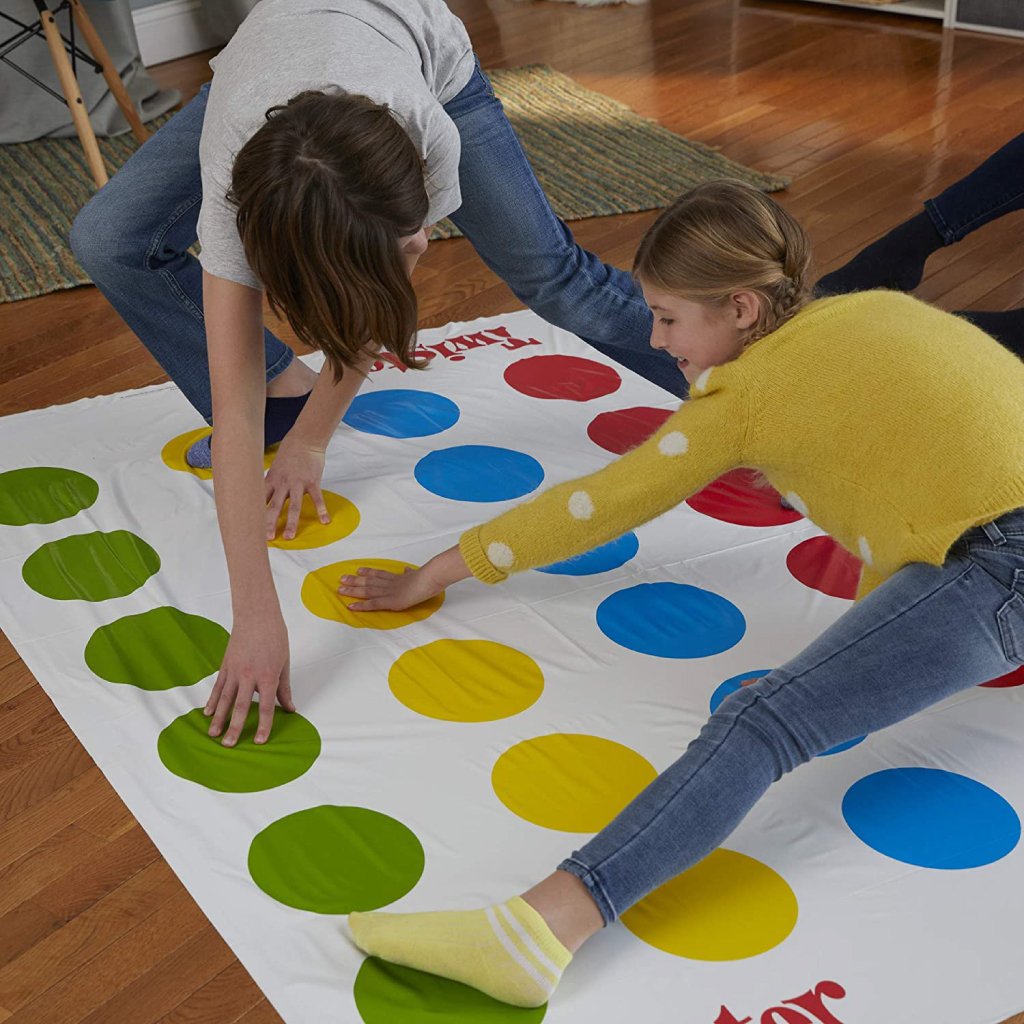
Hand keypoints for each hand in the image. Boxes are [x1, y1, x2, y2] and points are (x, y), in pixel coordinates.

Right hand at [205, 610, 293, 745]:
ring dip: (218, 718)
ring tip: (213, 735)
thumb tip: (290, 708)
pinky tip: (207, 713)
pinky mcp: (225, 665)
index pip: (266, 707)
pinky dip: (212, 701)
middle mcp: (249, 676)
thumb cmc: (275, 637)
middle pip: (242, 707)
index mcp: (267, 676)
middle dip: (235, 728)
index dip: (264, 726)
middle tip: (229, 745)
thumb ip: (284, 688)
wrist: (257, 615)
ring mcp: (234, 671)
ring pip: (225, 699)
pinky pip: (218, 687)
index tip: (260, 741)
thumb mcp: (284, 663)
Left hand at [264, 438, 329, 540]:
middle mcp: (282, 483)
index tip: (250, 528)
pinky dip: (321, 510)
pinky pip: (317, 498)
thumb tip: (261, 497)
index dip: (255, 515)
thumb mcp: (274, 468)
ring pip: (294, 506)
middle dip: (269, 523)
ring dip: (291, 522)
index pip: (260, 501)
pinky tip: (325, 521)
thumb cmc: (289, 454)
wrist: (305, 439)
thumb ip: (270, 484)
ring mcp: (298, 483)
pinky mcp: (312, 481)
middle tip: (267, 538)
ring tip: (290, 536)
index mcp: (271, 481)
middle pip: (274, 506)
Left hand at [337, 546, 471, 610]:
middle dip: (355, 581)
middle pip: (369, 581)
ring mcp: (389, 592)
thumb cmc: (429, 576)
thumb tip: (407, 569)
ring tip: (340, 590)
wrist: (431, 577)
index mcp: (398, 578)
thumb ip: (410, 573)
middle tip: (341, 579)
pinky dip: (361, 605)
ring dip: (353, 591)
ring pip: (367, 591)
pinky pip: (373, 604)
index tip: (358, 570)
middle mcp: (390, 584)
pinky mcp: (391, 602)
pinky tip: (351, 606)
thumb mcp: (418, 573)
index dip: (368, 573)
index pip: (380, 574)